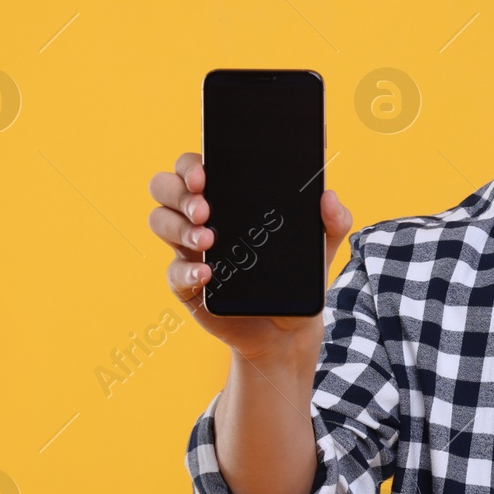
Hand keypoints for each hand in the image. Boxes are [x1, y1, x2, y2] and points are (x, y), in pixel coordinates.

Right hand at [147, 151, 352, 363]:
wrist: (290, 328)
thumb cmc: (299, 274)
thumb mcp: (322, 245)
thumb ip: (334, 220)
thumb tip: (330, 197)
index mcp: (229, 197)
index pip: (196, 167)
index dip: (190, 164)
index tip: (204, 173)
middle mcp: (202, 217)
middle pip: (165, 187)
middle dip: (178, 192)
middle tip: (204, 208)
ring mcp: (190, 249)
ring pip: (160, 221)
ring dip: (178, 226)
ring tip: (208, 239)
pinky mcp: (188, 283)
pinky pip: (172, 271)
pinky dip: (186, 270)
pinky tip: (207, 273)